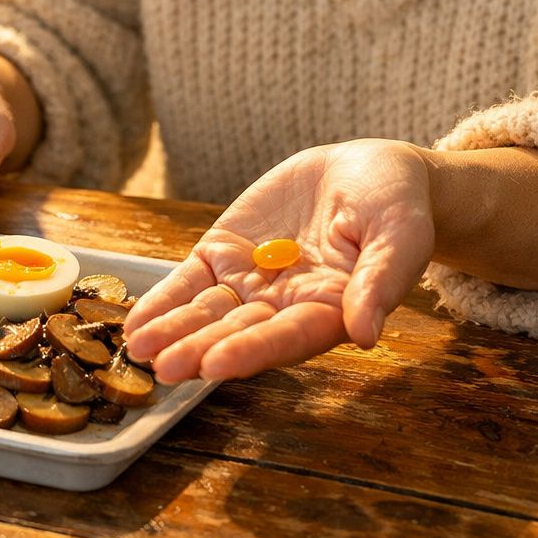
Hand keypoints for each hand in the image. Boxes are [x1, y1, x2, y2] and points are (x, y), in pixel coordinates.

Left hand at [123, 139, 435, 382]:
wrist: (367, 171)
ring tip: (138, 349)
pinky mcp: (225, 254)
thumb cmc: (396, 206)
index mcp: (332, 311)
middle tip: (164, 366)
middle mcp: (286, 306)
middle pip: (238, 332)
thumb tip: (367, 332)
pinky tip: (136, 321)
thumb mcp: (400, 235)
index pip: (289, 337)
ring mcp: (251, 281)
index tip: (218, 365)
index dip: (253, 350)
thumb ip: (380, 281)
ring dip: (173, 331)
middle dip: (200, 349)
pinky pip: (189, 281)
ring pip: (207, 312)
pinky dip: (163, 299)